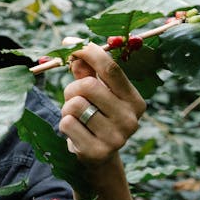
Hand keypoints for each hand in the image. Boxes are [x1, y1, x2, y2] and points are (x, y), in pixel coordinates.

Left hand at [59, 43, 145, 166]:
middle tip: (73, 98)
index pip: (111, 69)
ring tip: (76, 117)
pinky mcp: (97, 151)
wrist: (98, 156)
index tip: (72, 47)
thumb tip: (71, 43)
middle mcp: (130, 119)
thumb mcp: (94, 93)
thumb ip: (86, 70)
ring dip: (67, 108)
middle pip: (89, 86)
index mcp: (134, 100)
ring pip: (75, 104)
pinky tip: (76, 132)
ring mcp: (116, 138)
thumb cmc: (95, 115)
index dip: (89, 53)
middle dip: (73, 89)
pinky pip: (67, 123)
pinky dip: (65, 124)